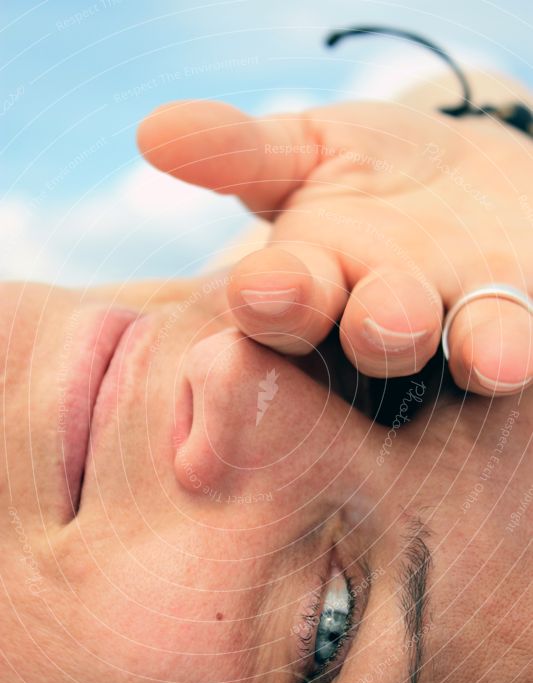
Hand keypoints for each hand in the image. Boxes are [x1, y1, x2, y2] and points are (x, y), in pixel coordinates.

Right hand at [137, 98, 532, 394]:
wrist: (472, 191)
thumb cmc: (375, 180)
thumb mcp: (307, 150)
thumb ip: (239, 150)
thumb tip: (151, 130)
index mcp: (316, 285)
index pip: (282, 304)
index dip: (275, 301)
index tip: (269, 289)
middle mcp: (386, 322)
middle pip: (376, 338)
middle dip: (377, 329)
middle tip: (383, 323)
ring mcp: (466, 320)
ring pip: (470, 343)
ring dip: (480, 348)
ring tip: (497, 356)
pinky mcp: (528, 317)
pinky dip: (531, 340)